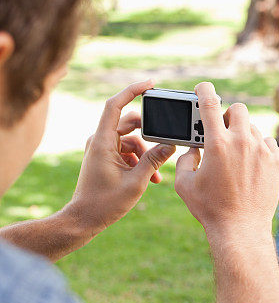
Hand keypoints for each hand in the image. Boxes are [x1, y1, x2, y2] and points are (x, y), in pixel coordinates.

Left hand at [69, 81, 175, 232]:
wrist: (85, 219)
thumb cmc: (105, 203)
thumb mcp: (136, 181)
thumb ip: (154, 160)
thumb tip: (170, 144)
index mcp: (102, 141)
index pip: (115, 105)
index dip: (132, 90)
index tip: (150, 84)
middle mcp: (99, 140)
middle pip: (129, 123)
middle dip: (148, 136)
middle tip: (163, 145)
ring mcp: (101, 148)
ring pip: (130, 139)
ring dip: (145, 153)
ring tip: (155, 175)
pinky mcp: (104, 157)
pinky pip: (126, 149)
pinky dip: (138, 159)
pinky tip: (150, 177)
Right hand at [174, 82, 278, 240]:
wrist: (241, 229)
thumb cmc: (210, 208)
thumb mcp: (184, 184)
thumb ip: (185, 160)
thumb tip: (193, 150)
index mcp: (217, 143)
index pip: (209, 103)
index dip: (204, 90)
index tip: (203, 89)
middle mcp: (242, 142)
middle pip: (237, 109)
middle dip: (228, 114)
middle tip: (221, 129)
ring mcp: (262, 151)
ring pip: (252, 127)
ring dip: (242, 133)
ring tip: (235, 152)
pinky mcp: (276, 162)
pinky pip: (268, 142)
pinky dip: (258, 147)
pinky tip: (251, 161)